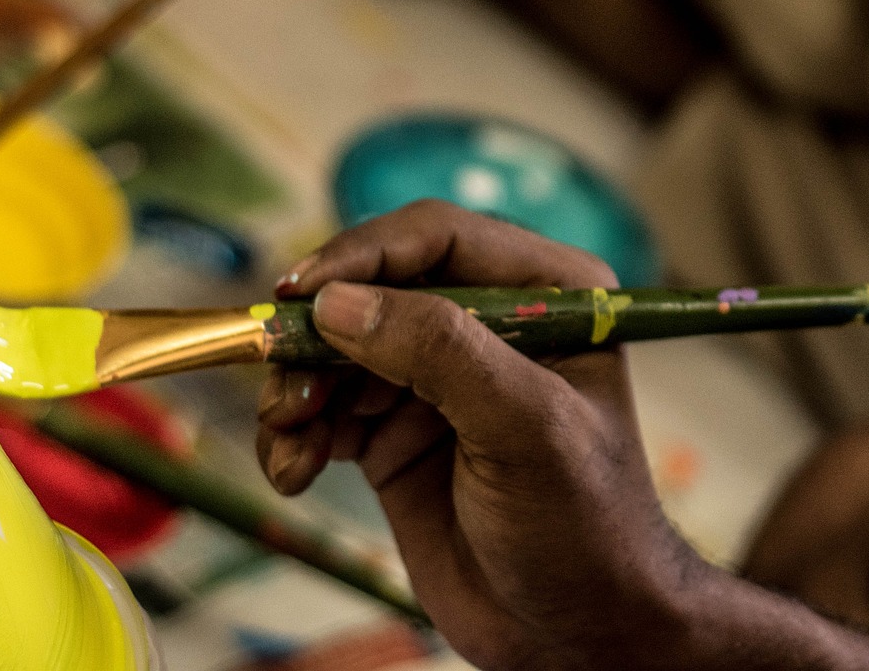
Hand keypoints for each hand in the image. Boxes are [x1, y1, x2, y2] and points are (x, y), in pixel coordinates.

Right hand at [256, 201, 709, 670]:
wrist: (576, 637)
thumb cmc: (586, 526)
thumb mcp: (526, 429)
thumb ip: (440, 354)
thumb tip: (339, 303)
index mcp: (540, 291)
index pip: (435, 237)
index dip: (364, 255)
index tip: (301, 293)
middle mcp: (482, 320)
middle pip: (372, 290)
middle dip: (318, 336)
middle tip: (283, 386)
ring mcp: (432, 374)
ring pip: (336, 349)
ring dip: (297, 390)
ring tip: (288, 442)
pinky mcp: (393, 427)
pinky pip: (325, 407)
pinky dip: (296, 433)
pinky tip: (294, 471)